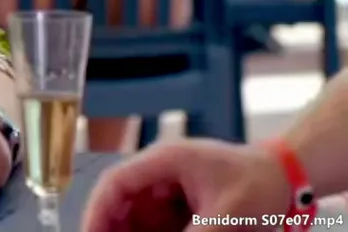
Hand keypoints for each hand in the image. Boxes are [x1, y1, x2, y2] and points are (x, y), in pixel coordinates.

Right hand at [82, 139, 288, 231]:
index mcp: (165, 160)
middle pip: (119, 201)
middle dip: (109, 226)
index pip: (116, 182)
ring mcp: (167, 187)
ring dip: (126, 231)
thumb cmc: (260, 183)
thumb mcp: (229, 214)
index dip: (97, 211)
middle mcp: (159, 171)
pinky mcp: (177, 203)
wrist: (287, 176)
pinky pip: (151, 223)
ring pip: (132, 215)